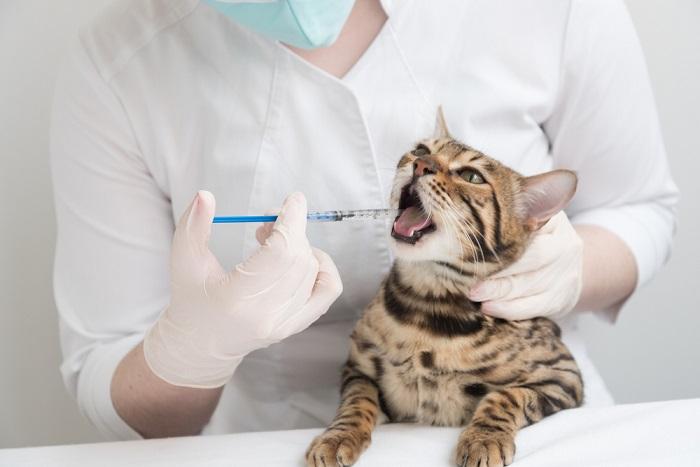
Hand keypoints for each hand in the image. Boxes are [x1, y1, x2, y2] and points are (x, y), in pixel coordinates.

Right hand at [144, 191, 342, 387]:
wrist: (199, 345)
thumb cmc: (190, 299)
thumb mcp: (184, 261)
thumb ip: (193, 225)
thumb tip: (205, 195)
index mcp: (237, 299)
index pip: (280, 254)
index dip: (292, 221)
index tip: (293, 200)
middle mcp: (266, 315)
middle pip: (299, 259)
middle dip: (291, 229)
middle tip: (268, 222)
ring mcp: (284, 324)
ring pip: (313, 270)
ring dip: (300, 245)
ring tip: (274, 241)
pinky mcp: (295, 325)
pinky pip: (327, 290)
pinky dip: (322, 267)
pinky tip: (301, 258)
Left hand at [468, 212, 582, 319]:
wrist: (569, 268)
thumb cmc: (533, 241)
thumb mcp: (525, 224)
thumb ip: (502, 223)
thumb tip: (457, 230)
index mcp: (553, 219)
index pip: (526, 226)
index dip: (498, 238)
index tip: (469, 246)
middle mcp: (565, 243)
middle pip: (531, 257)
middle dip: (497, 269)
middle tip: (467, 277)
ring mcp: (566, 272)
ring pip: (530, 284)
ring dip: (498, 291)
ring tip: (472, 294)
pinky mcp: (563, 298)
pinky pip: (534, 306)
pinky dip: (509, 309)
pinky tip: (488, 308)